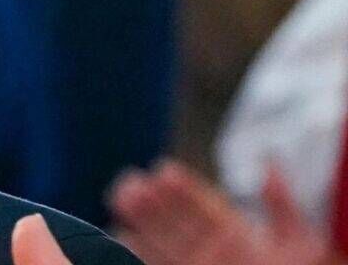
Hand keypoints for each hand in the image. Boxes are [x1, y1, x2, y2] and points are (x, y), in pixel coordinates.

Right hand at [109, 159, 345, 264]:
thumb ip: (280, 205)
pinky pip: (156, 264)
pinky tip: (121, 235)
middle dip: (152, 201)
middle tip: (131, 181)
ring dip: (141, 221)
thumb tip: (269, 165)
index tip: (164, 170)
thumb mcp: (299, 242)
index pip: (204, 205)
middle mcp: (211, 252)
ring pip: (161, 241)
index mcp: (236, 236)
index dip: (184, 188)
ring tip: (121, 197)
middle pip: (175, 221)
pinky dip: (136, 252)